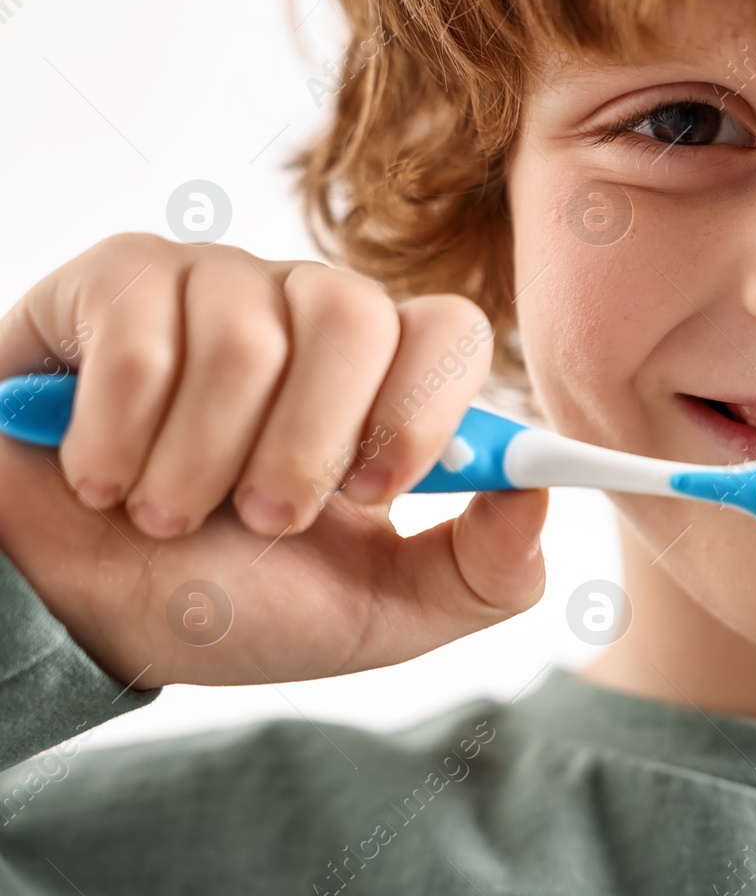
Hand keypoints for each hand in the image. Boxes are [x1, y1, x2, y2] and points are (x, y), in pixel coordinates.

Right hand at [0, 232, 547, 688]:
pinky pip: (141, 342)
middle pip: (354, 313)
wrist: (74, 611)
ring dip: (198, 467)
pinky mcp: (118, 283)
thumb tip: (540, 496)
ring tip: (166, 516)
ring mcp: (217, 288)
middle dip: (303, 445)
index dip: (422, 409)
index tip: (374, 492)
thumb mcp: (378, 612)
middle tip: (260, 520)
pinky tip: (102, 479)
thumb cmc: (228, 601)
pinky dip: (118, 442)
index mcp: (383, 382)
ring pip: (243, 338)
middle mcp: (309, 316)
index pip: (451, 332)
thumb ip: (484, 572)